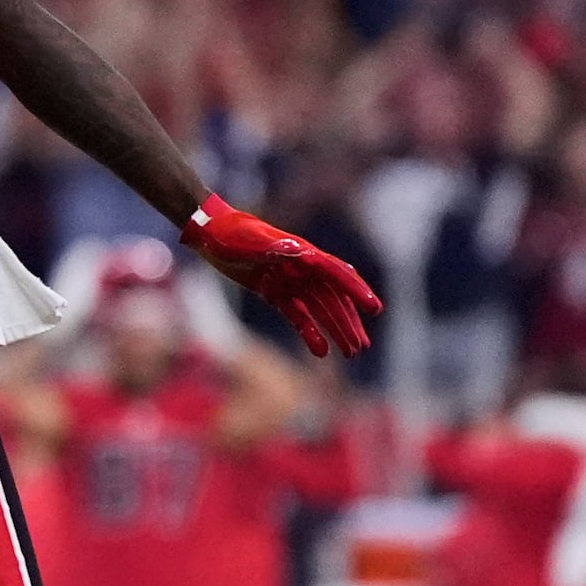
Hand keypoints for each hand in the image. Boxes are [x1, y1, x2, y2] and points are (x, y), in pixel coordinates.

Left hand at [181, 198, 380, 359]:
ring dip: (336, 330)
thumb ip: (276, 247)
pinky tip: (321, 351)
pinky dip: (310, 333)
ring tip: (351, 352)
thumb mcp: (252, 240)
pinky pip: (298, 316)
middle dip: (348, 322)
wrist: (211, 234)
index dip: (356, 290)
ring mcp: (291, 282)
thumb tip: (302, 252)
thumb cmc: (232, 234)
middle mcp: (303, 269)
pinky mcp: (276, 294)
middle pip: (333, 298)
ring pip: (320, 310)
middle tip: (362, 346)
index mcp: (303, 254)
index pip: (336, 274)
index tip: (374, 308)